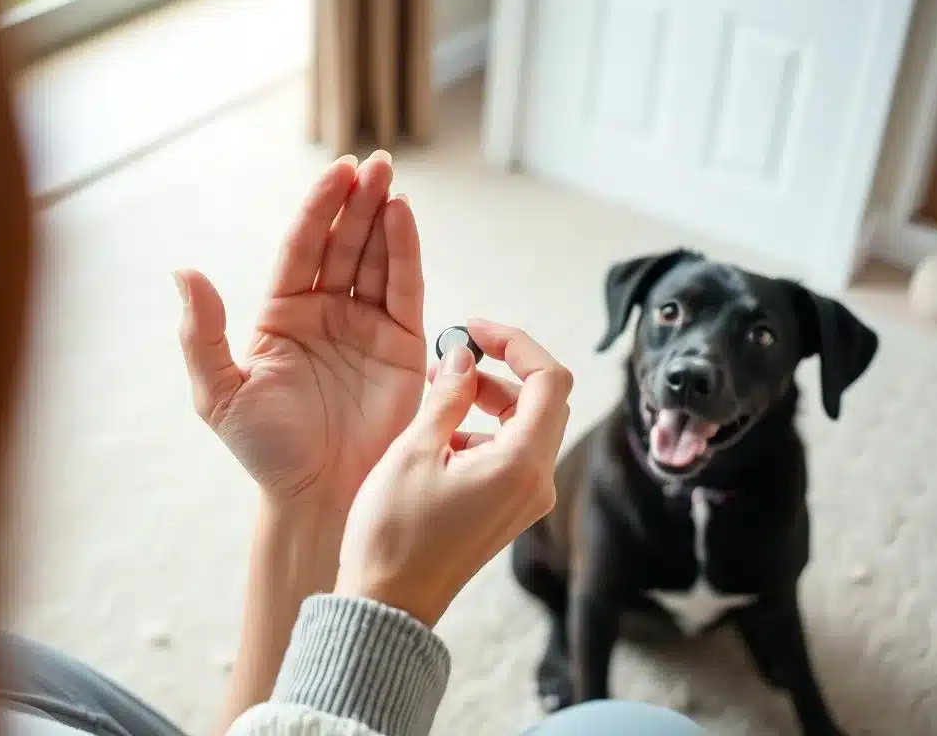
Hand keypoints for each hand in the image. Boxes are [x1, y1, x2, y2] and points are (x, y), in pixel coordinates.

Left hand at [175, 152, 427, 511]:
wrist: (318, 497)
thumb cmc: (266, 451)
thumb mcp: (218, 393)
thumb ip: (202, 333)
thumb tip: (183, 272)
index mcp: (283, 315)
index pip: (302, 248)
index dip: (318, 210)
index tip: (335, 173)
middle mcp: (327, 312)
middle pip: (344, 243)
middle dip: (357, 201)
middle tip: (371, 163)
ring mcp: (367, 326)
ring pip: (377, 258)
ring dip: (384, 216)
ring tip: (388, 178)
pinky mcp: (404, 345)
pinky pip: (406, 289)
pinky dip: (406, 252)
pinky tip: (403, 217)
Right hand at [335, 319, 573, 626]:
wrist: (388, 606)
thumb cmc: (394, 534)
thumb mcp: (413, 452)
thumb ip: (447, 397)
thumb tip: (464, 355)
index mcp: (521, 464)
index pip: (549, 379)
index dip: (516, 343)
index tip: (475, 330)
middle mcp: (537, 482)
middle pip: (542, 401)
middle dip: (500, 370)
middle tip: (451, 358)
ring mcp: (526, 500)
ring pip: (525, 426)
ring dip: (488, 400)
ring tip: (437, 394)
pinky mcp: (508, 511)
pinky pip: (510, 454)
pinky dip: (482, 431)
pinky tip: (438, 434)